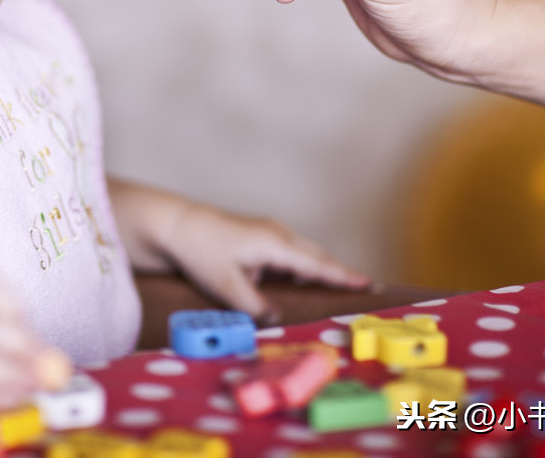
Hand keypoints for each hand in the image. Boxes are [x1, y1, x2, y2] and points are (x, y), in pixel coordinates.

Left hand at [160, 201, 369, 323]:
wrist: (176, 225)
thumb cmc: (200, 251)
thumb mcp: (227, 285)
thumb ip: (254, 306)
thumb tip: (276, 318)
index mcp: (275, 244)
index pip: (317, 264)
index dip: (343, 276)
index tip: (369, 283)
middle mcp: (277, 233)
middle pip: (317, 255)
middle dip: (340, 270)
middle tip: (366, 285)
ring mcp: (268, 231)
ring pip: (304, 251)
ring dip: (322, 266)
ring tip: (343, 282)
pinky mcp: (257, 234)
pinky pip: (290, 250)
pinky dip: (304, 262)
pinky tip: (304, 276)